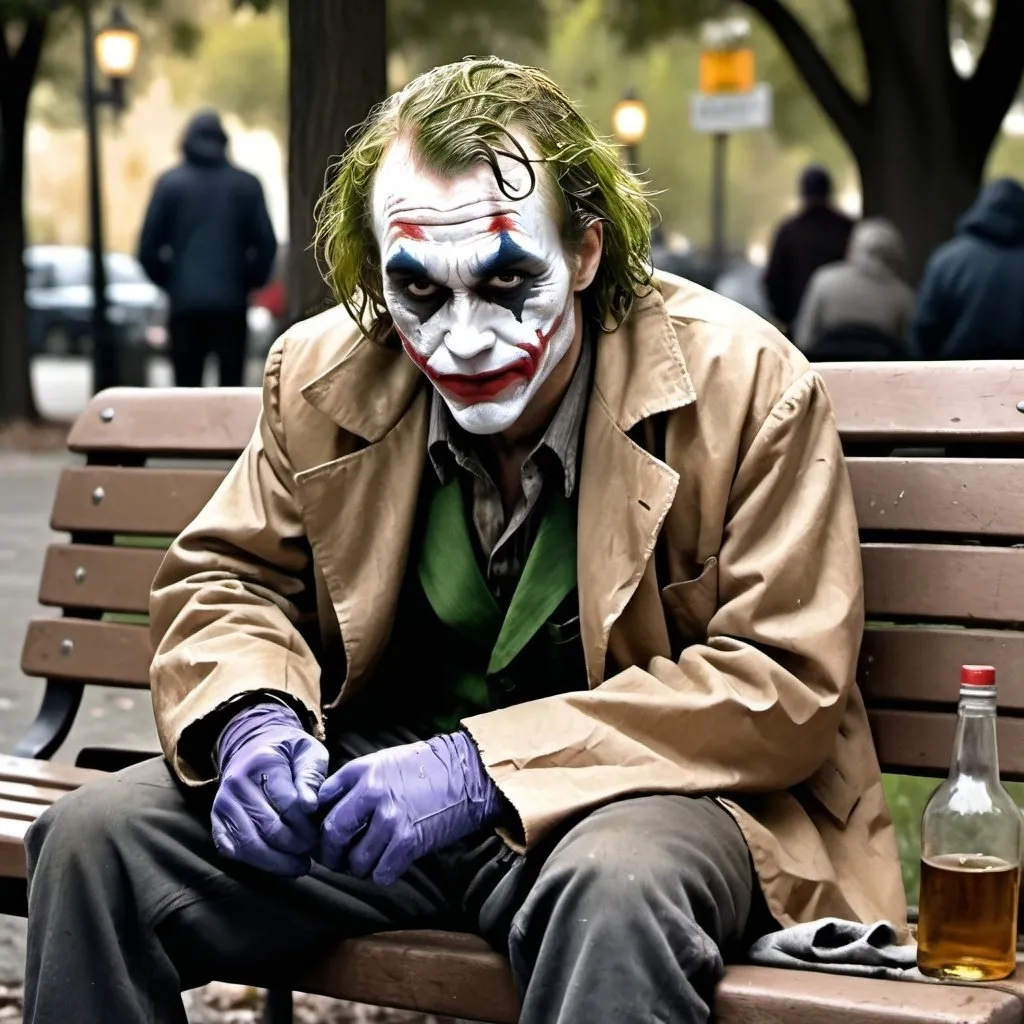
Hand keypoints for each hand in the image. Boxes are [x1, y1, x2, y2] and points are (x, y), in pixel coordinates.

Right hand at [211, 701, 327, 876]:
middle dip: (296, 844)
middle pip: (268, 827)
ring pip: (249, 845)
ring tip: (301, 864)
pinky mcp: (217, 821)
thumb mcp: (308, 752)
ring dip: (278, 861)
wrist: (253, 748)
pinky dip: (257, 863)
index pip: (288, 802)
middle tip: (312, 847)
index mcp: (263, 761)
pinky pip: (233, 851)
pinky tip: (279, 864)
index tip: (320, 829)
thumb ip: (312, 775)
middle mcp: (237, 783)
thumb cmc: (288, 753)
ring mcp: (223, 804)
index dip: (307, 822)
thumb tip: (310, 806)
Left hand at [316, 731, 500, 885]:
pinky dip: (381, 874)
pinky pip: (381, 873)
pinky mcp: (409, 842)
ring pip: (356, 860)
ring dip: (358, 869)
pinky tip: (388, 865)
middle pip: (332, 833)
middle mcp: (371, 793)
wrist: (466, 773)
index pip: (322, 801)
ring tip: (366, 864)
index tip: (324, 834)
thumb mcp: (384, 762)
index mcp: (361, 770)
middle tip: (335, 860)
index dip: (318, 822)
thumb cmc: (425, 767)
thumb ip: (355, 782)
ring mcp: (390, 818)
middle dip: (330, 853)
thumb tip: (329, 809)